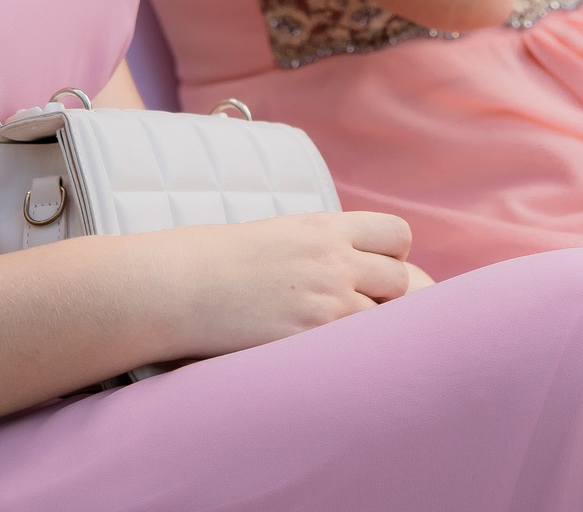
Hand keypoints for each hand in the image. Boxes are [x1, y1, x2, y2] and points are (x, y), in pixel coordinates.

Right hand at [160, 211, 426, 360]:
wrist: (181, 285)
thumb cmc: (222, 261)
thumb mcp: (280, 234)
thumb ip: (323, 246)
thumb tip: (358, 266)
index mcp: (325, 228)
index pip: (396, 234)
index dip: (393, 255)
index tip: (375, 270)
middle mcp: (333, 260)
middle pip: (401, 279)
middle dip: (389, 296)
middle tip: (359, 308)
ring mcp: (326, 300)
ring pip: (384, 318)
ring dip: (369, 329)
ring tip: (337, 334)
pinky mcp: (311, 336)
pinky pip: (356, 347)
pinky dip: (349, 352)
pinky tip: (326, 354)